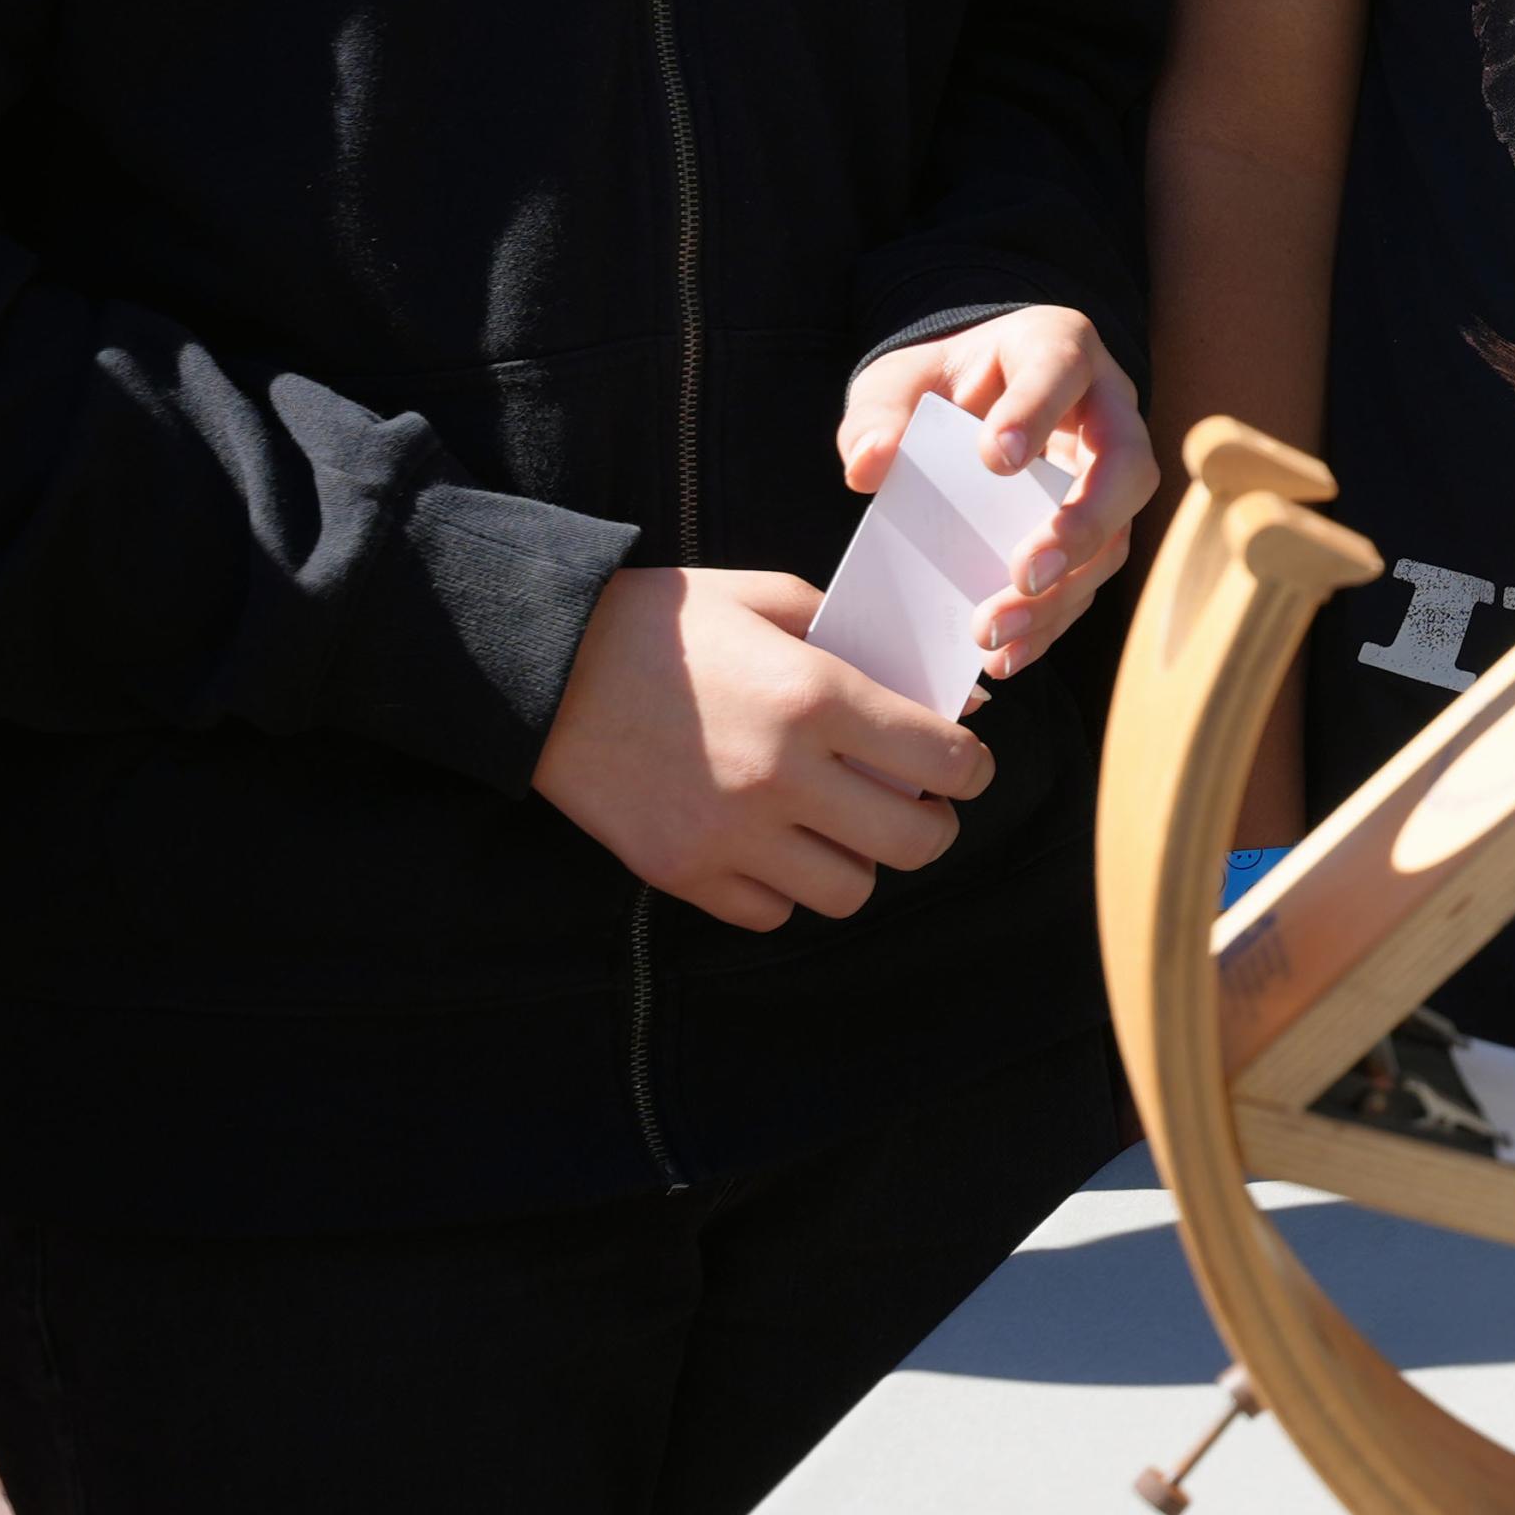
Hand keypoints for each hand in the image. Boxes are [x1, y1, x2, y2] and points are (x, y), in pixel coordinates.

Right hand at [535, 567, 1001, 930]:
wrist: (540, 666)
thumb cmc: (667, 623)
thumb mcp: (773, 601)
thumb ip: (870, 647)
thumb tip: (957, 707)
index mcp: (816, 697)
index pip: (947, 761)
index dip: (973, 767)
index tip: (963, 764)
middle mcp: (781, 774)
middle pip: (916, 842)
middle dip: (933, 825)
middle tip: (915, 804)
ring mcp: (729, 833)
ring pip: (848, 892)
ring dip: (858, 861)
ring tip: (838, 826)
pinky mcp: (680, 871)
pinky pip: (770, 913)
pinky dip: (783, 887)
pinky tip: (771, 844)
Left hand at [836, 306, 1157, 681]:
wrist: (965, 407)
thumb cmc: (936, 386)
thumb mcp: (895, 384)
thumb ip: (877, 417)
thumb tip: (868, 467)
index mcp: (1057, 348)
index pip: (1062, 371)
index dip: (1038, 413)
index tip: (994, 459)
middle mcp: (1106, 410)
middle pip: (1126, 465)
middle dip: (1081, 524)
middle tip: (1024, 572)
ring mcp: (1110, 473)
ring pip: (1118, 535)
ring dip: (1063, 591)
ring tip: (994, 631)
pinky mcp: (1100, 528)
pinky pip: (1092, 580)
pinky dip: (1051, 622)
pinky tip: (1006, 654)